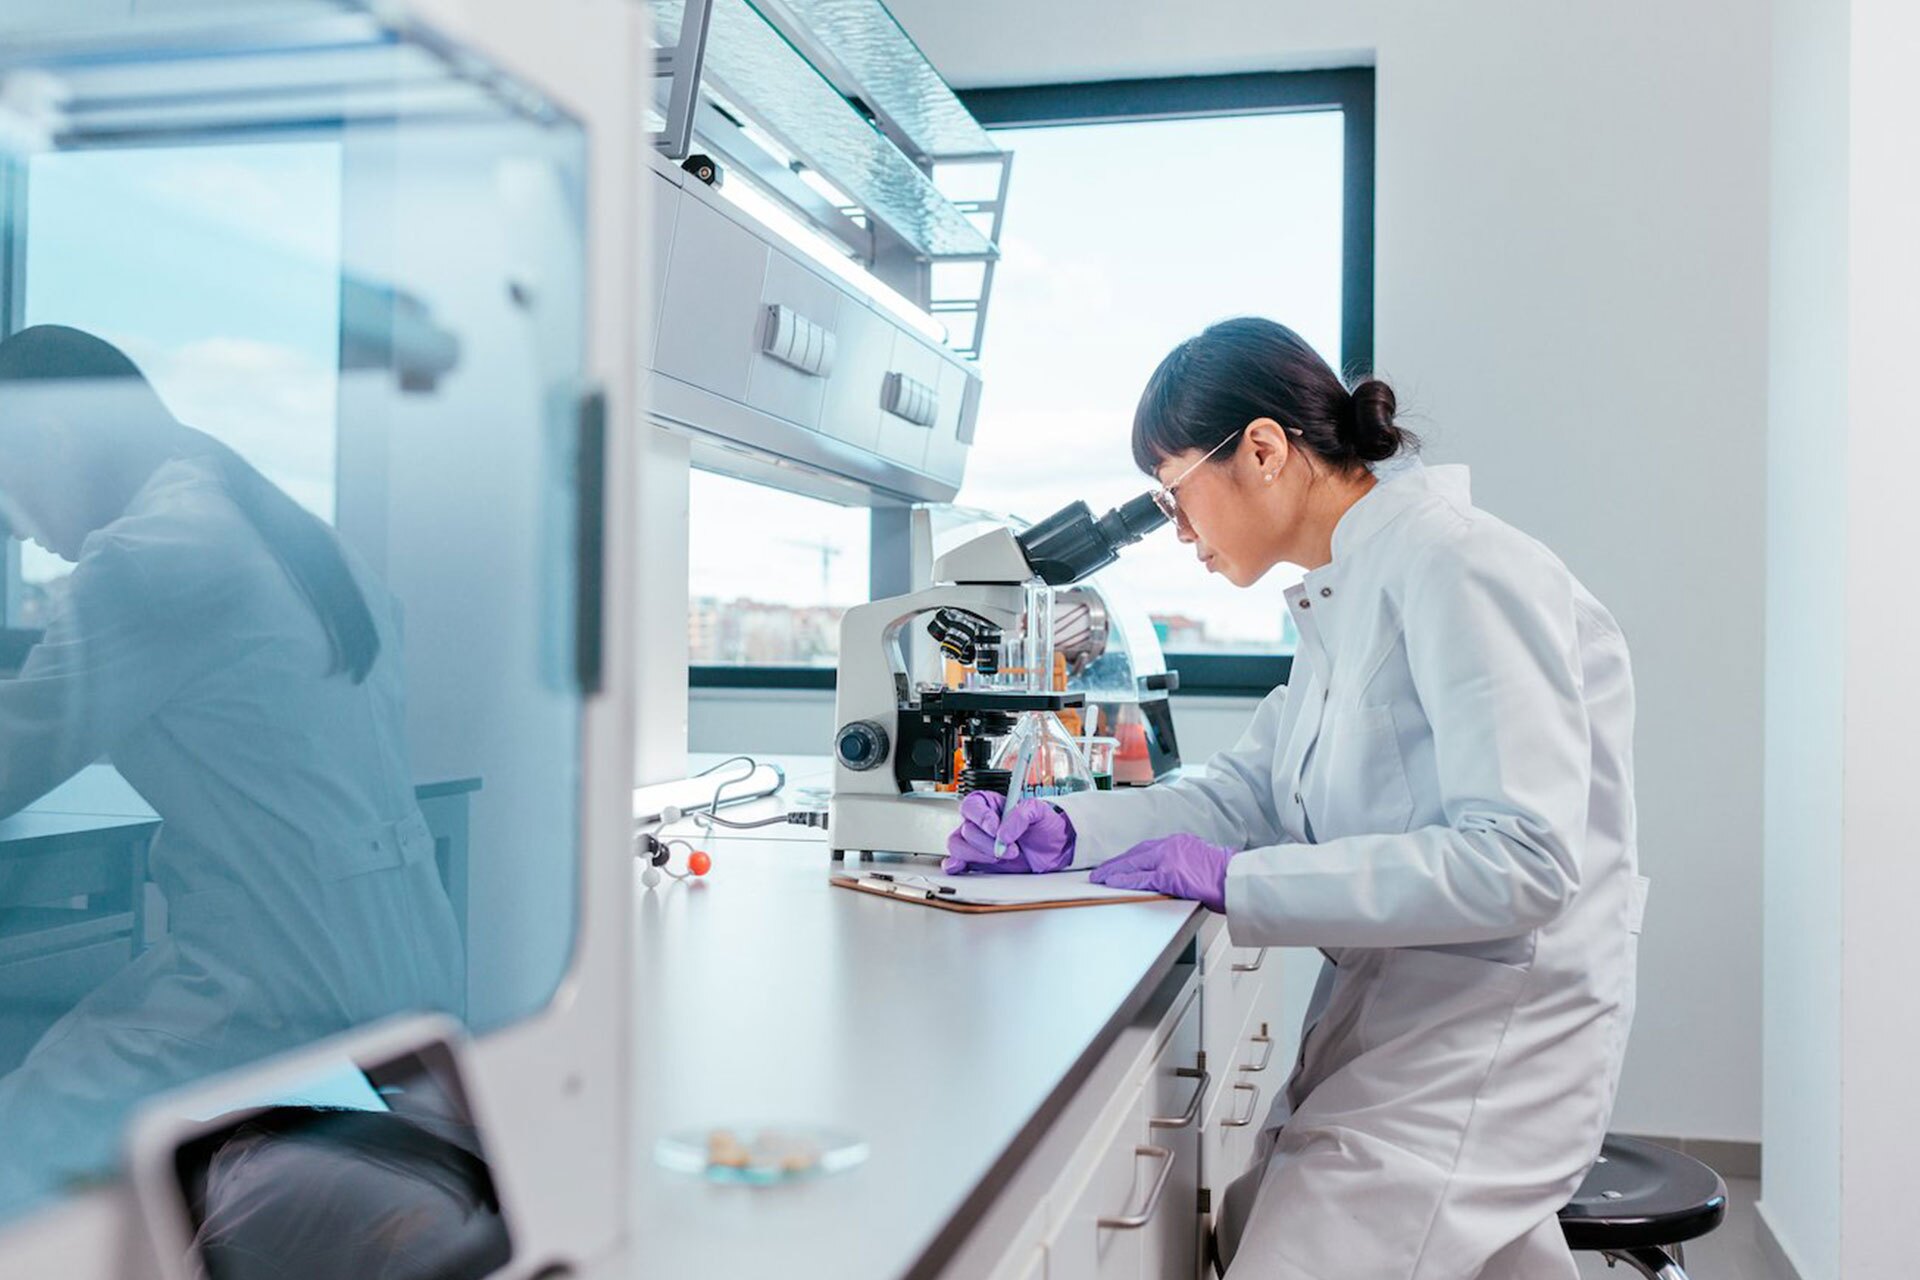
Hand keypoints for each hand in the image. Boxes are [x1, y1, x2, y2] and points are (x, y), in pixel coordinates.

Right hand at [943, 791, 1076, 874]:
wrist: (1054, 850)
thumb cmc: (1044, 827)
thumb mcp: (1039, 812)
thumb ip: (1021, 815)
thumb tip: (1003, 832)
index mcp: (989, 804)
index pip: (973, 806)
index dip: (981, 817)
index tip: (995, 829)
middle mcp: (978, 822)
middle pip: (966, 830)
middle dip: (988, 843)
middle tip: (1010, 849)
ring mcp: (975, 843)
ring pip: (957, 846)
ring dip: (978, 855)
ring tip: (1001, 859)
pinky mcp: (975, 861)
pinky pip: (955, 862)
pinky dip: (955, 865)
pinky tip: (962, 867)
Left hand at [1089, 834, 1234, 911]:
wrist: (1237, 880)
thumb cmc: (1224, 876)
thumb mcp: (1199, 863)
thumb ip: (1180, 864)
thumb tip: (1164, 875)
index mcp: (1179, 842)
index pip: (1147, 849)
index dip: (1129, 857)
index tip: (1117, 863)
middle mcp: (1172, 846)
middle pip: (1136, 853)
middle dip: (1117, 863)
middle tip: (1100, 871)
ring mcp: (1170, 860)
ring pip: (1135, 864)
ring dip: (1115, 871)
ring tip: (1100, 878)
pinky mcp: (1170, 875)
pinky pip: (1141, 879)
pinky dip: (1125, 881)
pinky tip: (1113, 884)